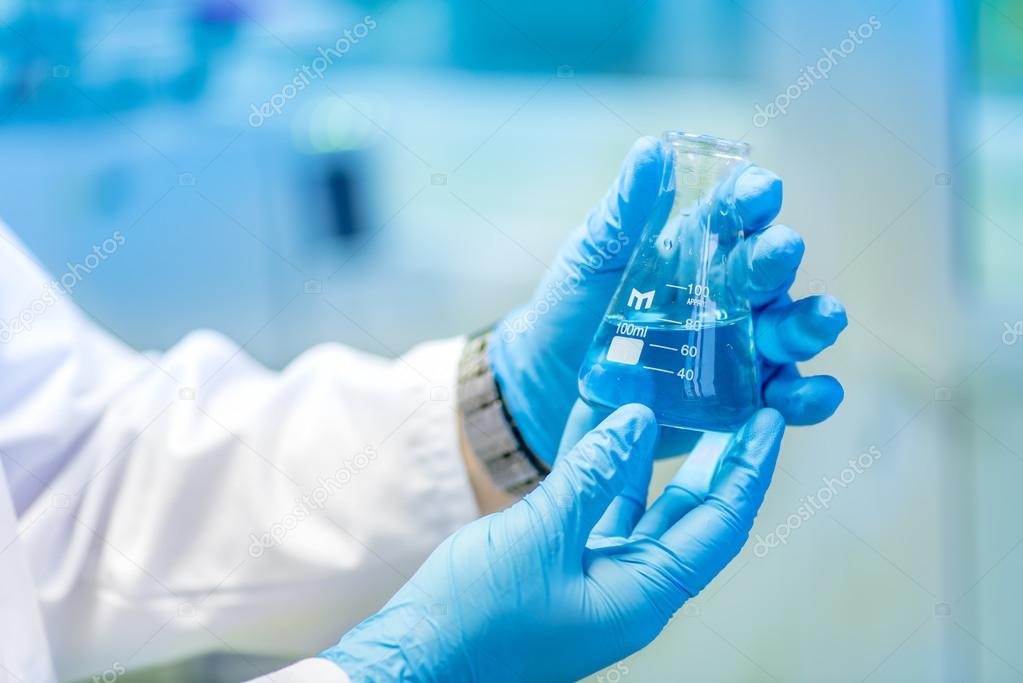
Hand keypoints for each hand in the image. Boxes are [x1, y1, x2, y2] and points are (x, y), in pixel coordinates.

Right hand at [319, 404, 784, 681]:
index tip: (770, 420)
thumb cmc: (478, 619)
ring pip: (636, 504)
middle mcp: (628, 586)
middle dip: (714, 457)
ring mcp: (591, 576)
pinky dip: (594, 464)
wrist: (414, 661)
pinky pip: (590, 505)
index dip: (748, 470)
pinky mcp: (556, 564)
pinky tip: (595, 420)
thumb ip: (592, 476)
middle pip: (687, 513)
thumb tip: (637, 421)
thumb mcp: (541, 537)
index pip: (718, 525)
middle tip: (735, 402)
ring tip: (666, 397)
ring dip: (646, 452)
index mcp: (642, 595)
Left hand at [488, 137, 845, 462]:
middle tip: (781, 251)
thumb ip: (625, 210)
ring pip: (788, 331)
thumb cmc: (573, 304)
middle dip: (777, 258)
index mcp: (701, 242)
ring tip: (826, 320)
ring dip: (811, 324)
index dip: (752, 199)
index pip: (737, 212)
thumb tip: (651, 149)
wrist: (550, 382)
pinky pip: (783, 398)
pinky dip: (806, 398)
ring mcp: (740, 344)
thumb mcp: (593, 254)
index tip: (759, 193)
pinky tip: (816, 395)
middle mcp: (732, 289)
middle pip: (768, 269)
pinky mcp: (740, 398)